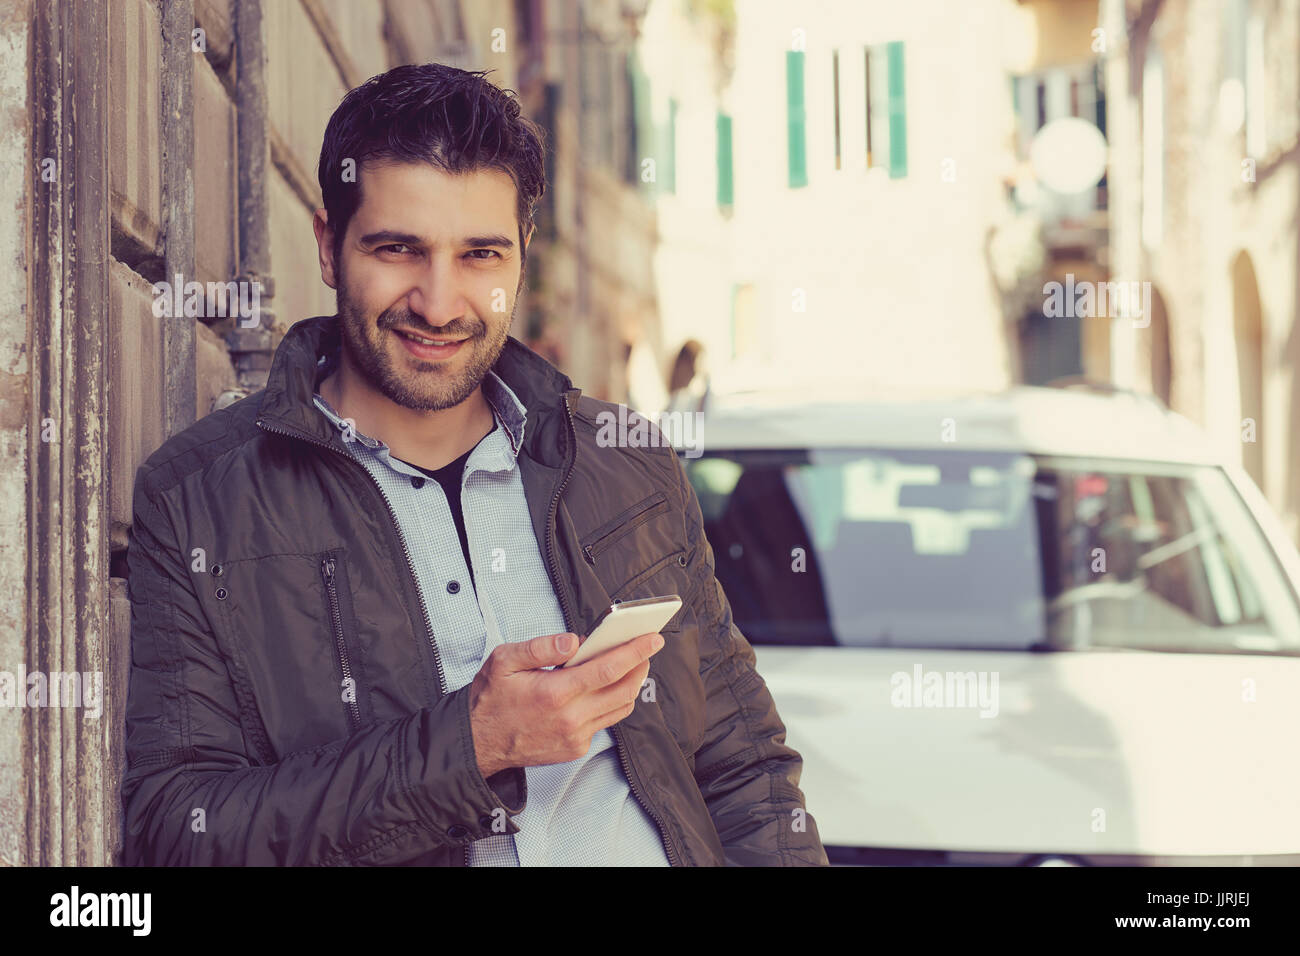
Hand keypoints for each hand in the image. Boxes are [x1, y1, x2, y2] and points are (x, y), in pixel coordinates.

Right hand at [468, 630, 664, 777]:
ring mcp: (575, 737)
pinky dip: (611, 702)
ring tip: (630, 664)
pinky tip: (604, 688)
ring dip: (631, 684)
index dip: (635, 651)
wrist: (478, 743)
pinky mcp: (575, 748)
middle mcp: (570, 718)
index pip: (608, 668)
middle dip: (641, 665)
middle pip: (624, 690)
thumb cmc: (491, 700)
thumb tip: (573, 641)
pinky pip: (604, 722)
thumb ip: (540, 646)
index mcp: (554, 693)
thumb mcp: (504, 661)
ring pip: (620, 708)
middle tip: (646, 647)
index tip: (651, 638)